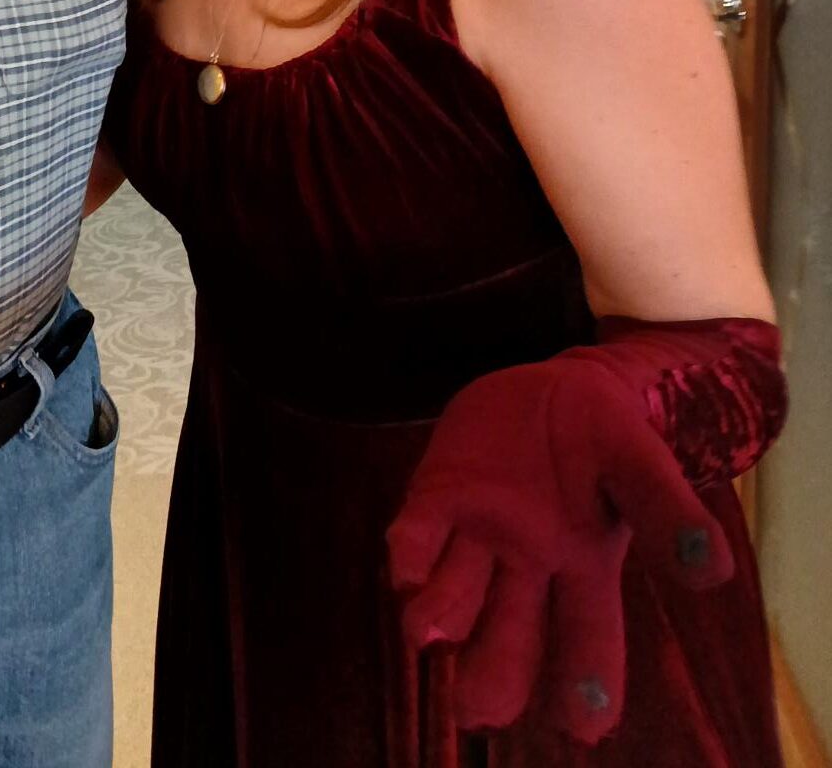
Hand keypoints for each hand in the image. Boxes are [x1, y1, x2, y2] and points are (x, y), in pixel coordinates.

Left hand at [386, 355, 732, 741]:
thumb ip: (668, 513)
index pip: (588, 639)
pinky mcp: (440, 494)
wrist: (561, 387)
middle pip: (510, 635)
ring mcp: (479, 534)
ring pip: (457, 591)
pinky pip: (421, 529)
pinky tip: (403, 569)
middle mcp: (527, 568)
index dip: (586, 683)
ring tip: (427, 633)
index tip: (583, 728)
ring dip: (442, 614)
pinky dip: (411, 551)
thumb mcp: (643, 467)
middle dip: (494, 674)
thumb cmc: (610, 440)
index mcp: (586, 571)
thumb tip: (714, 570)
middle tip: (478, 708)